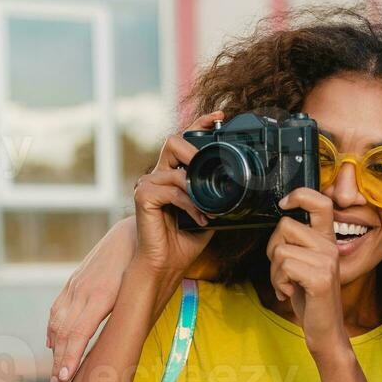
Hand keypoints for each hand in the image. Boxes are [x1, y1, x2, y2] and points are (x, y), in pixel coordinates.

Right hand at [46, 217, 135, 381]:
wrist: (135, 227)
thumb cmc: (151, 260)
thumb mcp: (149, 288)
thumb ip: (135, 315)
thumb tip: (129, 346)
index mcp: (104, 294)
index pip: (79, 333)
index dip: (70, 357)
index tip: (64, 377)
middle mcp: (85, 290)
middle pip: (64, 332)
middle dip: (59, 360)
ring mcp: (76, 284)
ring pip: (57, 320)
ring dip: (55, 348)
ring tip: (56, 372)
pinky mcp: (75, 280)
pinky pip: (58, 308)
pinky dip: (53, 328)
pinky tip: (53, 343)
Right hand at [133, 111, 223, 274]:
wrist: (167, 264)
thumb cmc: (184, 240)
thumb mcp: (208, 212)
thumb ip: (215, 195)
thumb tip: (239, 185)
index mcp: (172, 175)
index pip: (184, 141)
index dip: (200, 125)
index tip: (220, 117)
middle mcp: (158, 175)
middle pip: (174, 141)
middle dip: (195, 150)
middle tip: (210, 166)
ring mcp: (148, 184)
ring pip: (176, 170)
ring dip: (198, 191)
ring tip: (209, 210)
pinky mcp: (143, 196)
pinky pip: (173, 190)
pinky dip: (190, 204)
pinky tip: (199, 218)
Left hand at [266, 188, 345, 356]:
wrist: (325, 331)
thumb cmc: (310, 299)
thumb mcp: (303, 266)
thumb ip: (296, 244)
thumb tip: (278, 226)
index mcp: (327, 241)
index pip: (321, 202)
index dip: (300, 195)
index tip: (284, 203)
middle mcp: (330, 247)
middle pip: (284, 227)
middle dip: (272, 250)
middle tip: (282, 272)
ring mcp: (327, 262)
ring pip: (281, 250)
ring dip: (274, 272)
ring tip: (286, 284)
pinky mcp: (320, 278)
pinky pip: (285, 267)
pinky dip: (279, 282)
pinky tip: (289, 293)